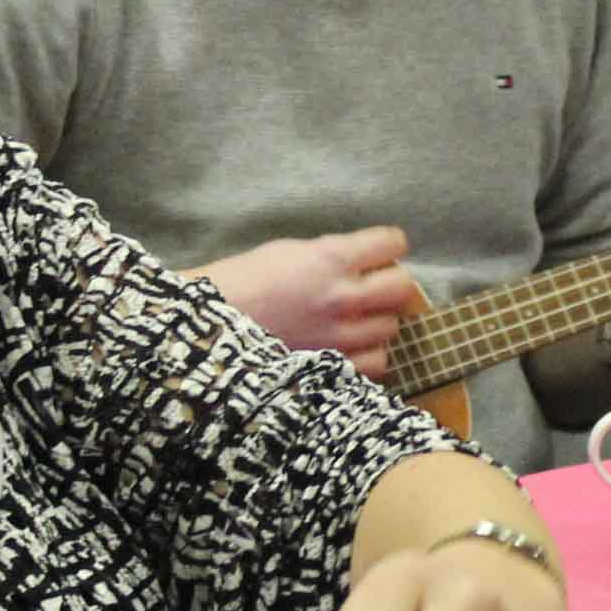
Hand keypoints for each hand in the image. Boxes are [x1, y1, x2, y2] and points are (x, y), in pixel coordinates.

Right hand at [202, 229, 425, 379]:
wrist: (208, 329)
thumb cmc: (239, 282)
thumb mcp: (285, 251)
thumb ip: (328, 256)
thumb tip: (360, 262)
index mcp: (330, 257)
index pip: (391, 243)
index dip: (389, 246)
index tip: (382, 252)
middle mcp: (343, 295)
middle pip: (402, 287)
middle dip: (391, 285)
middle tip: (375, 288)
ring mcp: (340, 335)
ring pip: (391, 327)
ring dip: (378, 321)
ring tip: (358, 321)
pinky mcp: (332, 366)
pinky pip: (377, 363)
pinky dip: (369, 355)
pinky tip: (352, 348)